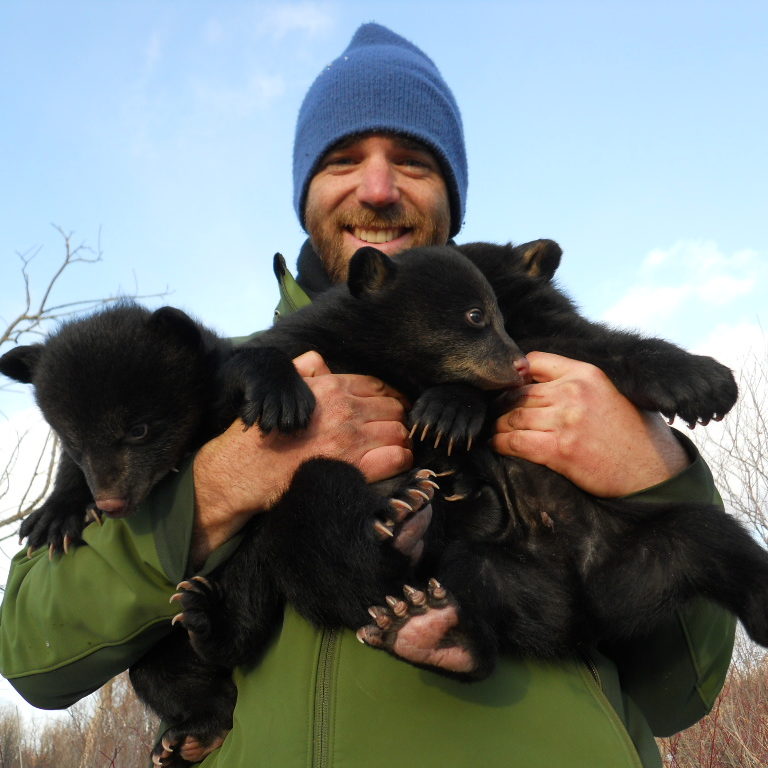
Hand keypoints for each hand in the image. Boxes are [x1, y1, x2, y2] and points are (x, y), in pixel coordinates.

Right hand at [190, 351, 411, 565]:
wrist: (245, 469)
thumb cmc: (262, 430)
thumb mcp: (280, 389)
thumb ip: (304, 370)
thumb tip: (320, 361)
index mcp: (330, 388)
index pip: (376, 386)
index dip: (388, 396)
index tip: (390, 406)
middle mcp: (345, 411)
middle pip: (393, 408)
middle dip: (396, 417)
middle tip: (393, 427)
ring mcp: (352, 441)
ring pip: (398, 432)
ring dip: (400, 437)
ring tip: (395, 443)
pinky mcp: (354, 469)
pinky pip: (395, 458)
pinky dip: (401, 458)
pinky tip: (395, 459)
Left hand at [490, 351, 688, 497]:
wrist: (653, 473)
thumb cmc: (634, 435)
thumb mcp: (613, 393)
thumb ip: (580, 384)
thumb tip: (541, 382)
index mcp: (587, 374)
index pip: (535, 361)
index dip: (516, 376)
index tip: (508, 389)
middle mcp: (574, 392)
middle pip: (519, 392)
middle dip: (501, 405)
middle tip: (493, 414)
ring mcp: (566, 420)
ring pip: (513, 416)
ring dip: (498, 425)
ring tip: (494, 431)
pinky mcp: (560, 449)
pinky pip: (516, 441)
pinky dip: (501, 443)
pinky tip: (497, 445)